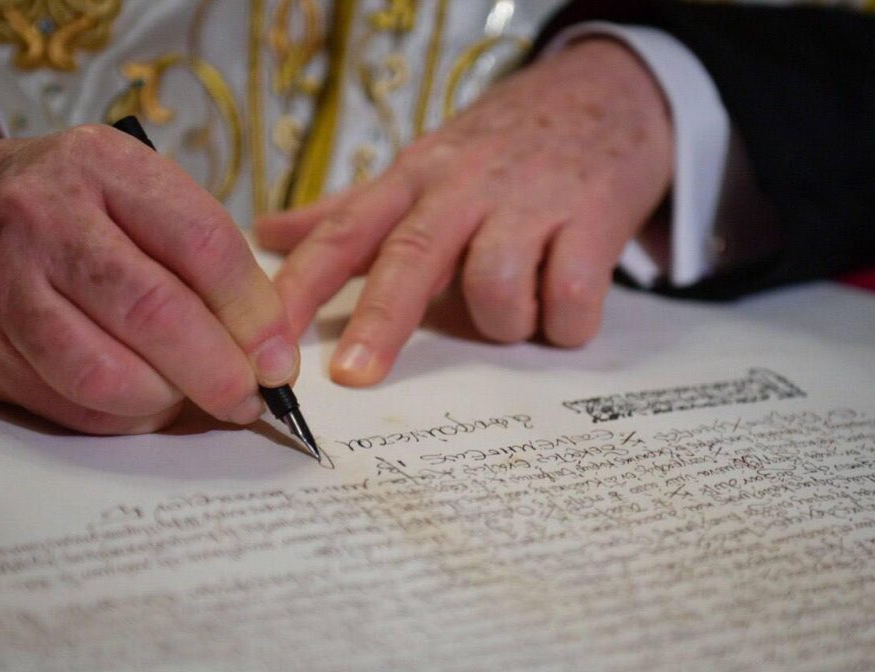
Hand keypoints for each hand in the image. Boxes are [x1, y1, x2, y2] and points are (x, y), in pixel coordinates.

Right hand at [0, 118, 296, 433]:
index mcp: (106, 166)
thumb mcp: (130, 190)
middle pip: (156, 313)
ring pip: (108, 373)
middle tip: (248, 397)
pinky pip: (70, 404)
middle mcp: (49, 218)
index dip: (254, 314)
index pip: (203, 244)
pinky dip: (122, 417)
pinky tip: (140, 401)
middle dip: (220, 372)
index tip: (279, 359)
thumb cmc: (63, 205)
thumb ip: (200, 254)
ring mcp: (6, 282)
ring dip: (168, 401)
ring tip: (188, 396)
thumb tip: (268, 347)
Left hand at [256, 39, 672, 385]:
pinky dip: (565, 322)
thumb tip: (269, 232)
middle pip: (411, 256)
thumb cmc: (503, 147)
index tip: (266, 340)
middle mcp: (464, 187)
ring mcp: (530, 201)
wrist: (608, 93)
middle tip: (353, 375)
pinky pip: (569, 298)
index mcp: (414, 179)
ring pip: (495, 288)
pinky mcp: (594, 218)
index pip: (343, 232)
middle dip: (380, 321)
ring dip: (503, 322)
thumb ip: (348, 209)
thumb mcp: (422, 167)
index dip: (299, 286)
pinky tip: (565, 306)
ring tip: (519, 307)